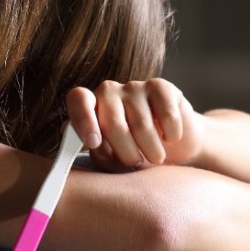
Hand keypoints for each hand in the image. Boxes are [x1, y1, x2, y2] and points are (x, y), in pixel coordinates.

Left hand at [65, 79, 203, 171]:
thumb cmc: (135, 156)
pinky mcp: (162, 87)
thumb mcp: (111, 160)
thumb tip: (75, 135)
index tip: (94, 143)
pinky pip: (166, 115)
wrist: (174, 154)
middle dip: (126, 152)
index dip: (84, 119)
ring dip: (152, 150)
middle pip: (112, 122)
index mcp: (91, 107)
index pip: (79, 99)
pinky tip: (170, 138)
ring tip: (156, 157)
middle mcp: (110, 92)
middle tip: (137, 163)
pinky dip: (171, 135)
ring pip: (141, 124)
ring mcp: (135, 87)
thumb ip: (95, 149)